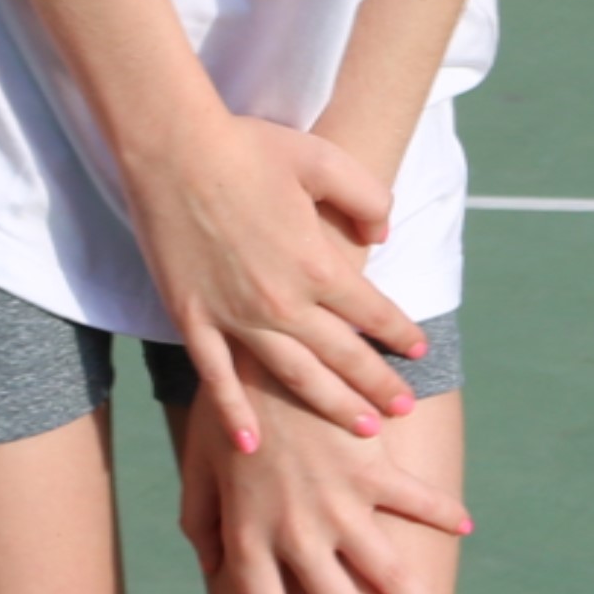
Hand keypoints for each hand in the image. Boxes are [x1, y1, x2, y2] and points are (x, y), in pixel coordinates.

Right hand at [119, 105, 421, 455]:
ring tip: (362, 429)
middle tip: (404, 411)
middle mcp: (282, 301)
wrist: (175, 151)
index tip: (418, 351)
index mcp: (318, 264)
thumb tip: (385, 234)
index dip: (399, 333)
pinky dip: (233, 415)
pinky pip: (218, 380)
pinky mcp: (192, 320)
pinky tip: (251, 447)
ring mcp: (235, 316)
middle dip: (378, 385)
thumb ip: (367, 198)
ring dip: (330, 406)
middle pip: (343, 356)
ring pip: (293, 377)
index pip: (373, 312)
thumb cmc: (251, 147)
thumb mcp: (326, 161)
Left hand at [176, 379, 469, 593]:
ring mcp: (338, 502)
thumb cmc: (224, 414)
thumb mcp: (197, 476)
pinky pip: (410, 498)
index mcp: (250, 544)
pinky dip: (437, 513)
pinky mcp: (369, 464)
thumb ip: (201, 528)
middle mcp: (297, 534)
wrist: (257, 350)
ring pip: (386, 572)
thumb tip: (211, 569)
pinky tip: (463, 530)